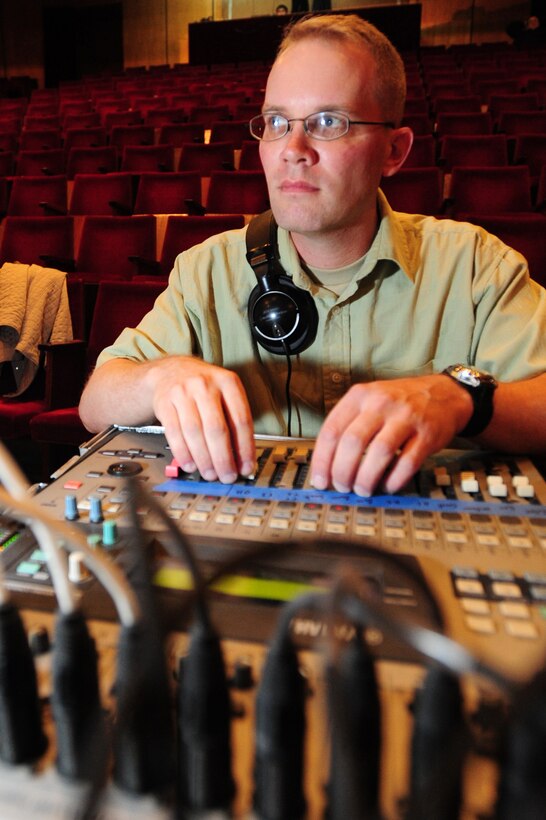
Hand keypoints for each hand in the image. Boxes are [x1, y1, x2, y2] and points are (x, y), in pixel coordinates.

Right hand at [146, 356, 255, 482]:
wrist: (171, 371)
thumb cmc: (204, 388)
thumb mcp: (225, 394)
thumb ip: (234, 421)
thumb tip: (242, 458)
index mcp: (228, 382)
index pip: (241, 419)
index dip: (245, 448)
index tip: (246, 467)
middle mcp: (205, 385)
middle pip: (216, 428)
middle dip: (223, 458)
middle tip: (227, 476)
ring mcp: (182, 393)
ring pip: (194, 433)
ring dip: (203, 459)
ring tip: (210, 474)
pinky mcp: (164, 403)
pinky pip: (174, 433)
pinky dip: (183, 453)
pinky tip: (190, 465)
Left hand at [310, 375, 472, 495]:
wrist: (444, 394)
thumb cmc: (399, 403)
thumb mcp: (370, 401)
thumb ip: (349, 426)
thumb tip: (328, 466)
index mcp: (360, 396)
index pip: (332, 430)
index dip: (322, 461)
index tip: (320, 481)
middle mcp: (381, 403)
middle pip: (353, 442)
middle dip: (343, 472)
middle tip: (343, 487)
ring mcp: (406, 418)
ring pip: (378, 453)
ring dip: (366, 478)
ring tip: (362, 490)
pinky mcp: (427, 434)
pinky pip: (407, 463)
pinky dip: (394, 480)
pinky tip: (387, 486)